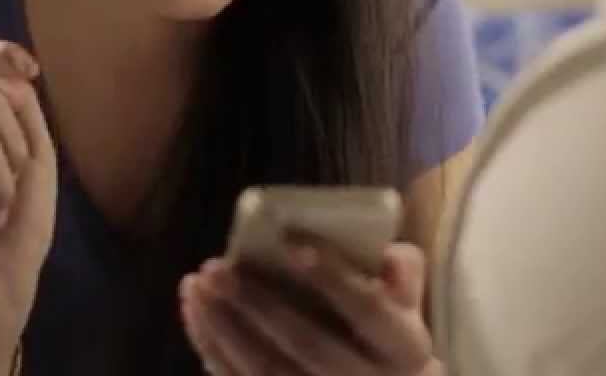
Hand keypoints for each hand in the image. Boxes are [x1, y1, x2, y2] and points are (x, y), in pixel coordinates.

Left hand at [180, 238, 443, 375]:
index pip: (367, 311)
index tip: (292, 243)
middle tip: (218, 267)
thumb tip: (385, 252)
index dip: (333, 278)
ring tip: (196, 285)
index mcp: (403, 348)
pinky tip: (195, 313)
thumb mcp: (409, 303)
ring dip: (224, 327)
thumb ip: (402, 272)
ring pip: (268, 370)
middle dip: (257, 305)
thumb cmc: (389, 334)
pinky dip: (213, 349)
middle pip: (307, 345)